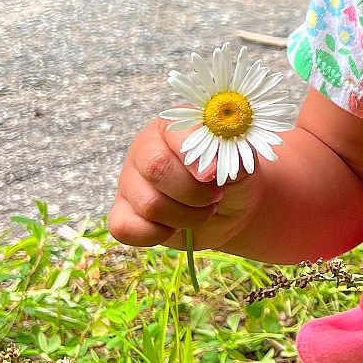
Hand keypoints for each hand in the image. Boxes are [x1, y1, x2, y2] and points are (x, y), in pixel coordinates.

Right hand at [108, 118, 258, 249]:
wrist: (231, 209)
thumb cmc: (232, 179)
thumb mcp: (240, 164)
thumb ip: (230, 156)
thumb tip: (211, 163)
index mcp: (174, 127)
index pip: (174, 134)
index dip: (195, 158)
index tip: (213, 176)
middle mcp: (145, 149)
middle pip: (156, 168)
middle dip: (194, 192)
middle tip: (215, 197)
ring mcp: (129, 181)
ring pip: (149, 204)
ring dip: (186, 217)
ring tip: (202, 210)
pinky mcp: (122, 213)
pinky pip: (126, 228)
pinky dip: (158, 235)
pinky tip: (175, 227)